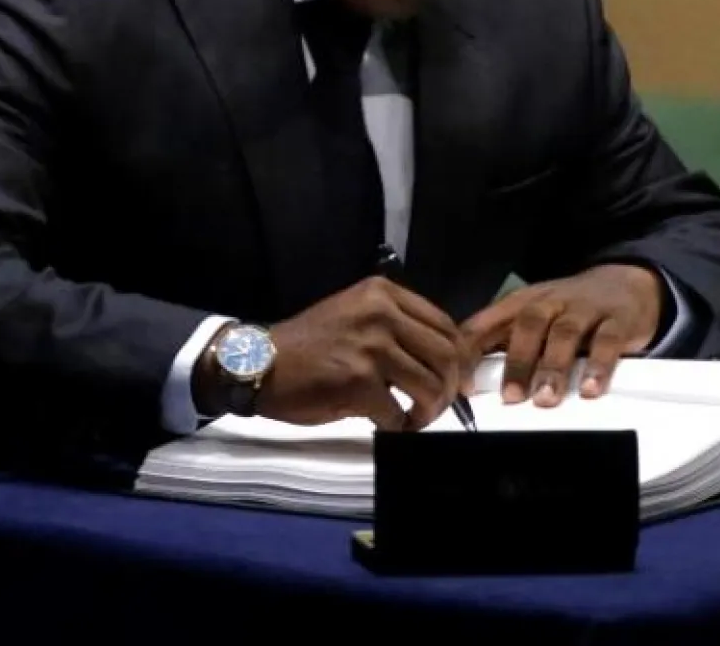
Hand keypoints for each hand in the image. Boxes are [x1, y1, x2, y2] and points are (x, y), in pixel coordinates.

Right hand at [252, 277, 467, 430]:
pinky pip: (397, 413)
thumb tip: (444, 360)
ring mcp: (371, 346)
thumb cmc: (310, 347)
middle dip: (450, 389)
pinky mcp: (357, 381)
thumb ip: (398, 328)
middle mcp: (381, 312)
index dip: (460, 358)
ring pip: (430, 385)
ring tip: (412, 420)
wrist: (259, 363)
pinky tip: (385, 426)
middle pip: (447, 354)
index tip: (456, 382)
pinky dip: (397, 427)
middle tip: (437, 408)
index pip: (446, 324)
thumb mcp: (357, 317)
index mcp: (384, 293)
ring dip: (428, 412)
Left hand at [460, 263, 661, 407]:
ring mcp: (584, 308)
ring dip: (553, 366)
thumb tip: (473, 384)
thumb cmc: (569, 310)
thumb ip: (506, 344)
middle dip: (517, 362)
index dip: (472, 353)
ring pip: (565, 333)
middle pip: (528, 325)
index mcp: (520, 303)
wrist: (626, 283)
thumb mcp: (533, 318)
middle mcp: (550, 302)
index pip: (486, 324)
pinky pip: (607, 341)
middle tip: (511, 397)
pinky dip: (599, 365)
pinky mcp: (617, 320)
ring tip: (547, 397)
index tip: (465, 386)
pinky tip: (590, 388)